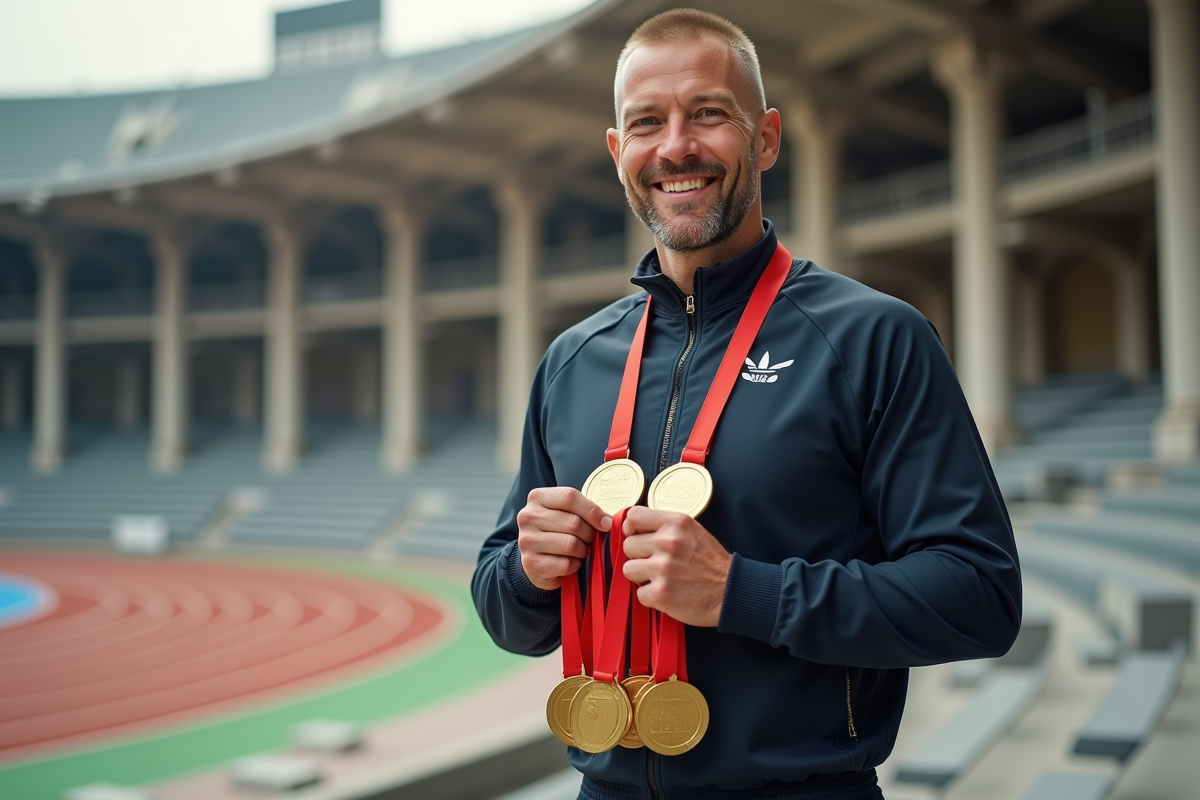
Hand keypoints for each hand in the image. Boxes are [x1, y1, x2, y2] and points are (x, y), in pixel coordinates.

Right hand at [516, 487, 611, 590]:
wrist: (536, 560)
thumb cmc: (556, 532)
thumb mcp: (566, 514)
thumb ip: (584, 511)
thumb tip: (606, 521)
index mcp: (537, 498)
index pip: (570, 497)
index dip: (592, 511)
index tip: (606, 523)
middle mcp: (528, 517)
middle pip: (573, 522)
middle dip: (589, 534)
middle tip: (589, 540)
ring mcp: (527, 541)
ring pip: (570, 544)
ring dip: (582, 550)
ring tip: (579, 551)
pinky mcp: (531, 563)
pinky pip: (565, 564)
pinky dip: (574, 565)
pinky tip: (570, 562)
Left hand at [621, 507, 731, 626]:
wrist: (730, 591)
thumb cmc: (710, 562)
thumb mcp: (692, 531)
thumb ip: (664, 527)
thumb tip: (632, 527)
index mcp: (676, 523)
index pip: (634, 515)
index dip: (631, 528)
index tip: (637, 536)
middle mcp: (668, 542)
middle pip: (628, 545)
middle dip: (639, 556)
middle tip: (657, 562)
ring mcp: (663, 568)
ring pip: (628, 569)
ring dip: (642, 576)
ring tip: (661, 578)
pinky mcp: (661, 593)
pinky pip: (639, 593)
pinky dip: (651, 597)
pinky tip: (668, 592)